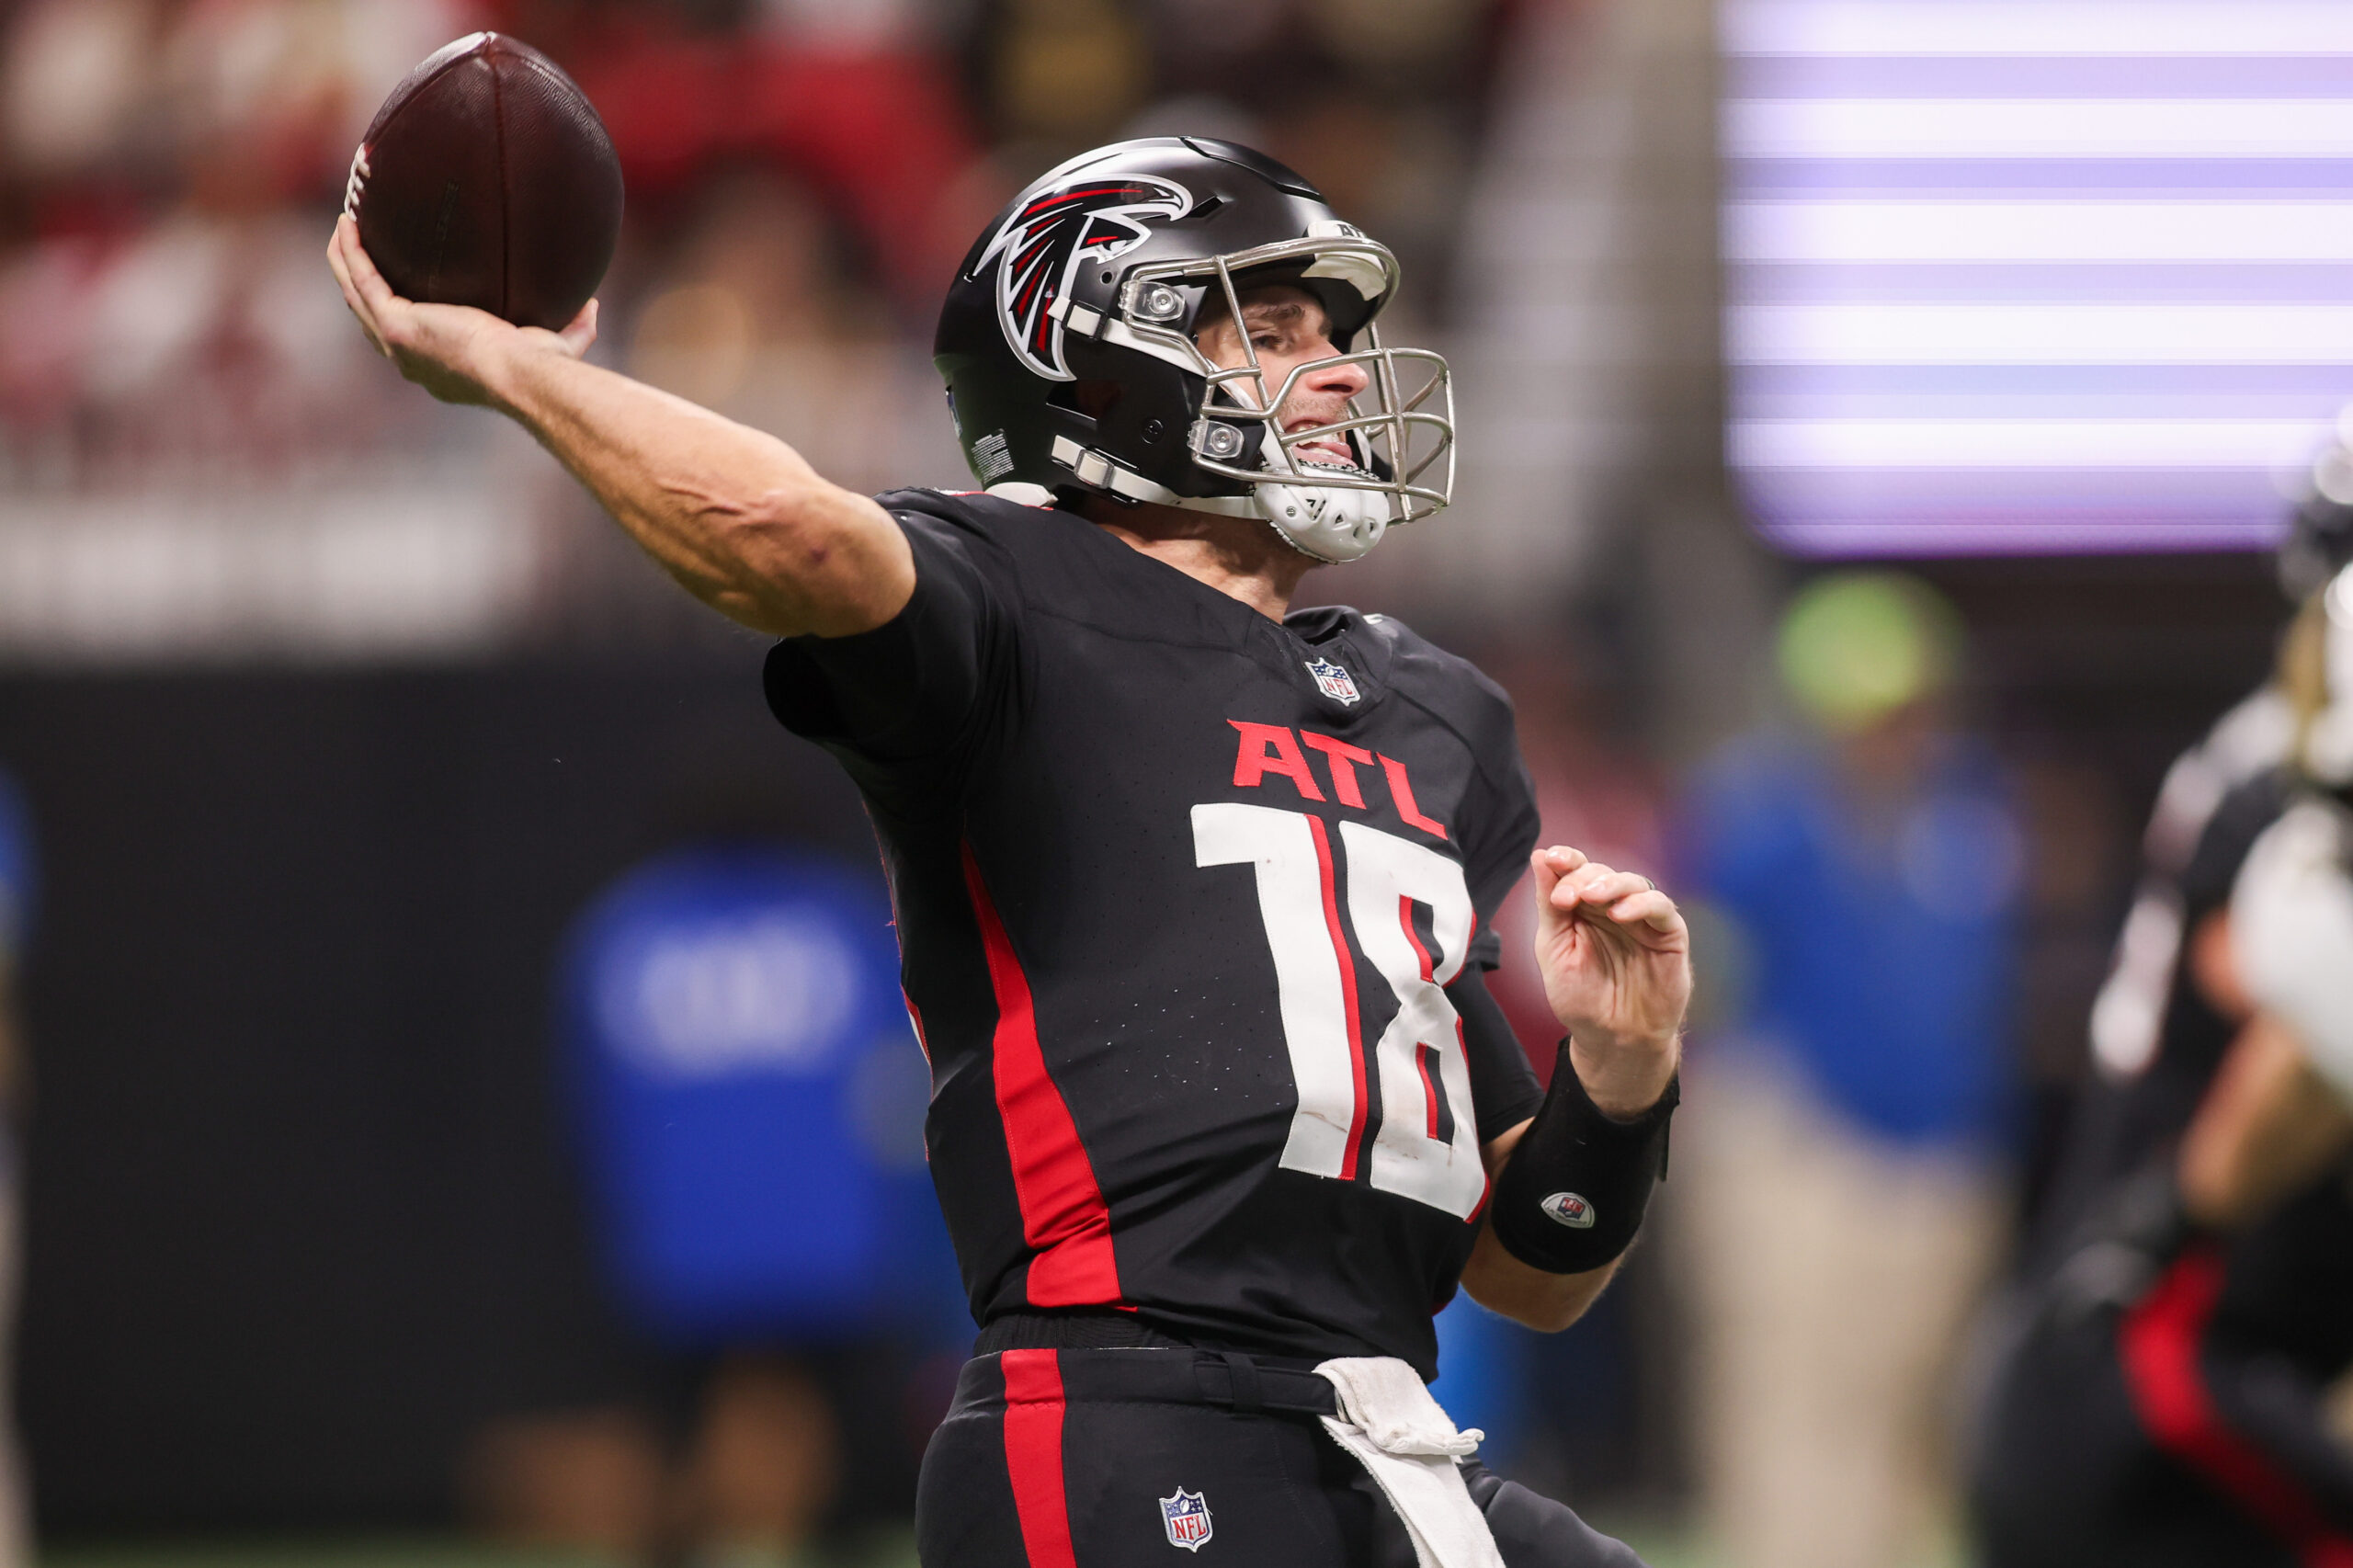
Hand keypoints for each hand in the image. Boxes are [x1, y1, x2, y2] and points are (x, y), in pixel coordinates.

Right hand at [326, 214, 595, 406]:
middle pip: (370, 315)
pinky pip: (362, 280)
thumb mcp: (557, 347)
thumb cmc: (543, 370)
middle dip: (359, 280)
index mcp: (439, 366)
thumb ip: (574, 328)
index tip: (396, 280)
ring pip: (356, 295)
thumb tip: (592, 304)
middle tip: (356, 245)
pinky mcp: (395, 326)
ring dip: (344, 260)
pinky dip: (351, 252)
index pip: (408, 337)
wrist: (523, 377)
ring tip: (343, 227)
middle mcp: (410, 359)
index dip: (395, 308)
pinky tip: (348, 224)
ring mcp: (397, 345)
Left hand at [1531, 845, 1690, 1117]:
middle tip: (1566, 897)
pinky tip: (1621, 913)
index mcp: (1583, 909)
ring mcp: (1642, 920)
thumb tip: (1540, 856)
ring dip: (1610, 884)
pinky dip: (1641, 903)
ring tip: (1591, 898)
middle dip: (1582, 878)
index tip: (1551, 858)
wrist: (1611, 1039)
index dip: (1566, 859)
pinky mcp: (1669, 934)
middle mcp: (1613, 908)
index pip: (1577, 871)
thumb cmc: (1581, 998)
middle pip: (1602, 874)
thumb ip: (1549, 905)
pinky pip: (1661, 907)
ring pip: (1633, 882)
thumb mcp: (1554, 949)